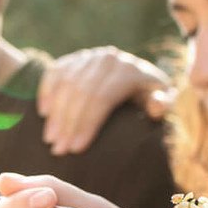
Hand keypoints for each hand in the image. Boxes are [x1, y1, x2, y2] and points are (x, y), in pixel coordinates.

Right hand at [38, 47, 173, 155]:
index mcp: (129, 70)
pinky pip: (55, 73)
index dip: (87, 124)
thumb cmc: (149, 98)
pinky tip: (43, 113)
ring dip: (56, 113)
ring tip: (50, 139)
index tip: (76, 149)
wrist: (139, 77)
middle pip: (81, 92)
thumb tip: (156, 106)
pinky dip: (47, 92)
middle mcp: (108, 59)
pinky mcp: (74, 59)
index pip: (102, 97)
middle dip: (68, 123)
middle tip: (58, 149)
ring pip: (66, 84)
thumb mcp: (162, 101)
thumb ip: (163, 104)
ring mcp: (89, 57)